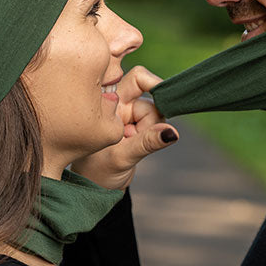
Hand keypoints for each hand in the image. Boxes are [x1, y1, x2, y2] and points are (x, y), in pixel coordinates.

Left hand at [71, 66, 178, 189]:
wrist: (93, 187)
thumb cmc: (96, 171)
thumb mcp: (121, 158)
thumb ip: (147, 143)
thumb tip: (172, 132)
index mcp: (108, 101)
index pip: (137, 79)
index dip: (153, 83)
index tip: (165, 100)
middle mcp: (118, 103)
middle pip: (149, 95)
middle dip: (152, 115)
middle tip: (139, 135)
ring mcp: (128, 115)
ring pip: (155, 112)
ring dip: (150, 130)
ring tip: (132, 146)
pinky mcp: (138, 127)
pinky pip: (155, 124)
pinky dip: (153, 136)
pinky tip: (136, 148)